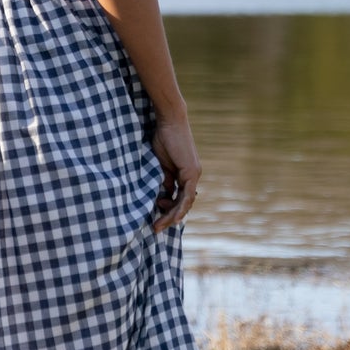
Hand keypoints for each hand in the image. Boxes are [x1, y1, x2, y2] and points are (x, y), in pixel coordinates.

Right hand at [151, 116, 199, 232]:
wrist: (169, 121)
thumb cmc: (163, 138)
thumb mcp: (161, 165)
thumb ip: (165, 180)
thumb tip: (164, 196)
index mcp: (185, 174)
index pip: (179, 198)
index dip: (168, 209)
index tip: (155, 215)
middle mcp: (193, 176)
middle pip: (183, 204)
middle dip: (169, 217)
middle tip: (156, 228)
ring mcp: (194, 174)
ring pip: (186, 202)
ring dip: (172, 216)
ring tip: (158, 225)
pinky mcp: (191, 172)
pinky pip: (187, 195)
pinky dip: (180, 207)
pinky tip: (174, 218)